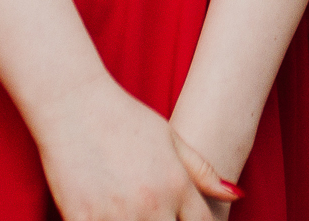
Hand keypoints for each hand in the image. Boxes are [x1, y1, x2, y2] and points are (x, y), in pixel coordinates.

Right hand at [35, 79, 235, 220]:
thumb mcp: (170, 138)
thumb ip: (203, 171)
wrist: (73, 100)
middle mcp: (152, 203)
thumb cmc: (123, 116)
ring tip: (132, 216)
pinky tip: (106, 217)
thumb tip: (235, 195)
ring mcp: (118, 212)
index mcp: (177, 185)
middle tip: (153, 216)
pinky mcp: (84, 217)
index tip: (178, 220)